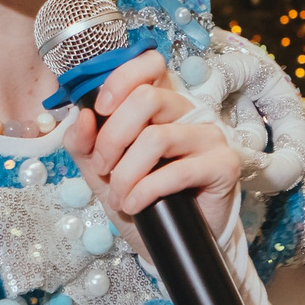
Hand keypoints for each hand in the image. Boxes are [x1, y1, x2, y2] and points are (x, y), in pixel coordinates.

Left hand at [62, 48, 241, 243]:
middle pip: (146, 99)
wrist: (169, 241)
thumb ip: (84, 142)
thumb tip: (82, 116)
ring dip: (126, 173)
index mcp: (160, 103)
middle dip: (112, 138)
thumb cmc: (140, 198)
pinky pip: (178, 170)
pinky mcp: (223, 165)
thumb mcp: (100, 170)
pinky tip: (135, 204)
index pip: (149, 64)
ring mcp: (208, 136)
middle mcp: (187, 112)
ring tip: (119, 196)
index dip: (120, 80)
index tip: (100, 110)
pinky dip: (147, 190)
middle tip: (102, 168)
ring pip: (156, 137)